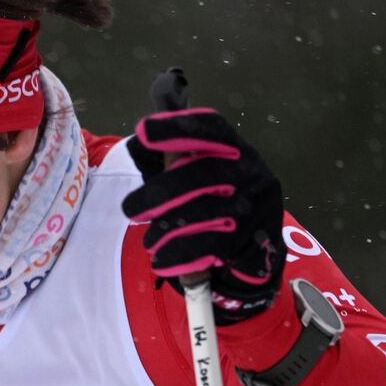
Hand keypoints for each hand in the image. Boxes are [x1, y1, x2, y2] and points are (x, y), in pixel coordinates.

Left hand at [121, 107, 285, 323]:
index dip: (176, 126)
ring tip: (149, 241)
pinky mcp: (256, 240)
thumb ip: (167, 157)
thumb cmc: (213, 202)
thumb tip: (138, 142)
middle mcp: (252, 171)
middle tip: (129, 210)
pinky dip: (181, 254)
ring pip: (206, 213)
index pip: (210, 128)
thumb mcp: (193, 173)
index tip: (143, 130)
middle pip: (203, 174)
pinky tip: (163, 259)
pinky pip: (212, 247)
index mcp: (235, 147)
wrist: (254, 250)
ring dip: (168, 229)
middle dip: (160, 192)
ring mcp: (256, 206)